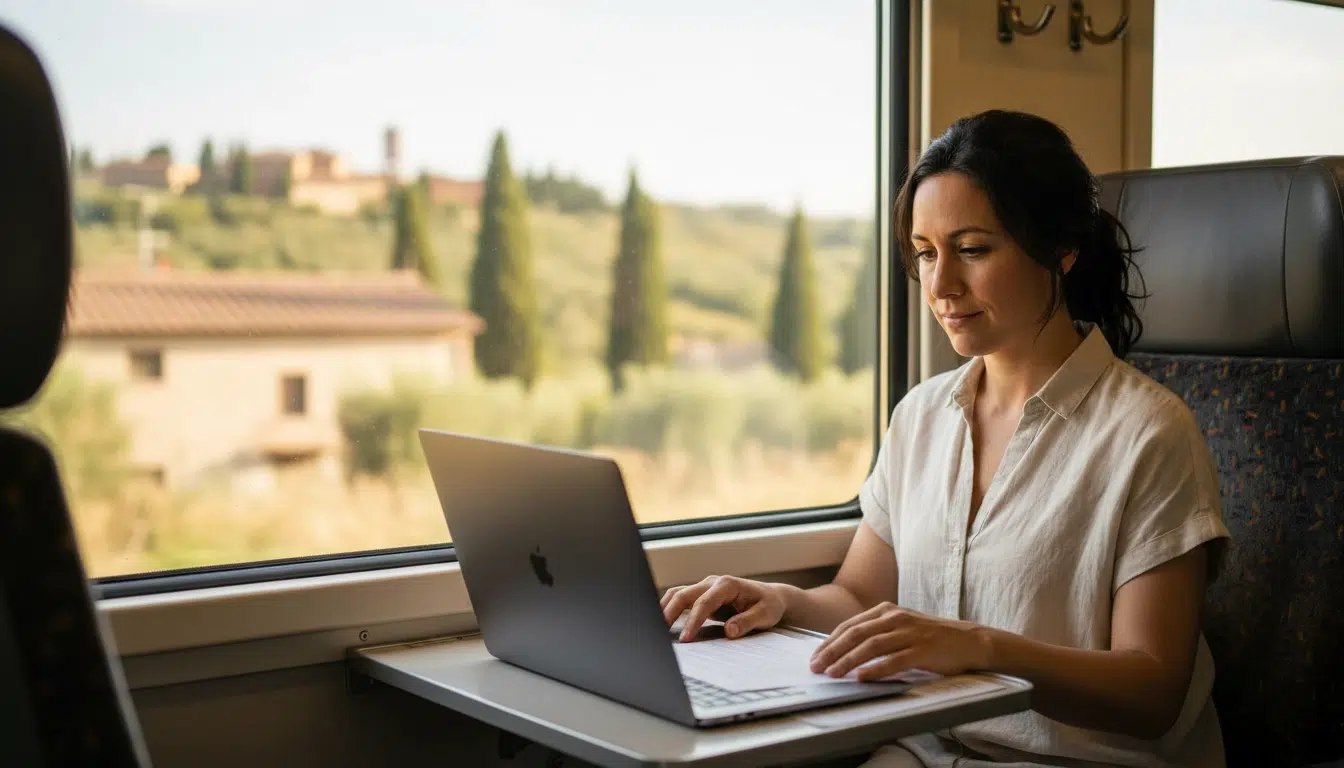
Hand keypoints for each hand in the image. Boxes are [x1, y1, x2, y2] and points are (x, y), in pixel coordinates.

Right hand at [660, 575, 787, 641]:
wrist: (771, 597)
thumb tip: (729, 631)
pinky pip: (681, 599)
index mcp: (727, 584)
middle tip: (658, 633)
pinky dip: (670, 608)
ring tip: (654, 628)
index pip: (704, 602)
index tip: (685, 639)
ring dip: (665, 608)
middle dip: (669, 612)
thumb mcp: (765, 615)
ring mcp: (705, 587)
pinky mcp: (702, 595)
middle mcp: (712, 582)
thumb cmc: (769, 605)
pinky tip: (662, 623)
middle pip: (684, 594)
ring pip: (678, 593)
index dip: (693, 621)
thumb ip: (747, 622)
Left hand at [809, 603, 992, 680]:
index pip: (850, 626)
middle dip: (832, 651)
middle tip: (816, 667)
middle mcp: (895, 618)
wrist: (969, 640)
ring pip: (871, 646)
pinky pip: (894, 660)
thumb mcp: (900, 627)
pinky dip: (876, 669)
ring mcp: (909, 633)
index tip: (815, 657)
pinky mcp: (922, 651)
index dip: (829, 642)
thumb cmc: (931, 637)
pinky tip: (862, 677)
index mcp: (886, 611)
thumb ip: (876, 633)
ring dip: (848, 661)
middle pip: (856, 634)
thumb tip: (844, 649)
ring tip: (833, 674)